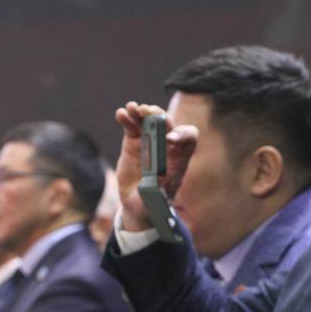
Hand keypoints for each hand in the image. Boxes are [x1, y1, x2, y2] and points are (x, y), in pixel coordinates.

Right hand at [113, 102, 197, 231]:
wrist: (138, 203)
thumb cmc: (152, 203)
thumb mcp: (155, 201)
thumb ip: (155, 194)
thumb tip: (152, 185)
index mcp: (178, 158)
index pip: (188, 139)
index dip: (182, 135)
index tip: (170, 139)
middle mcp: (166, 146)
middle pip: (168, 123)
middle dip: (160, 117)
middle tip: (149, 113)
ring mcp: (150, 141)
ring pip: (150, 120)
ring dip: (142, 112)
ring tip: (133, 108)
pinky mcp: (134, 140)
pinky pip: (132, 125)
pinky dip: (127, 118)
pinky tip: (121, 114)